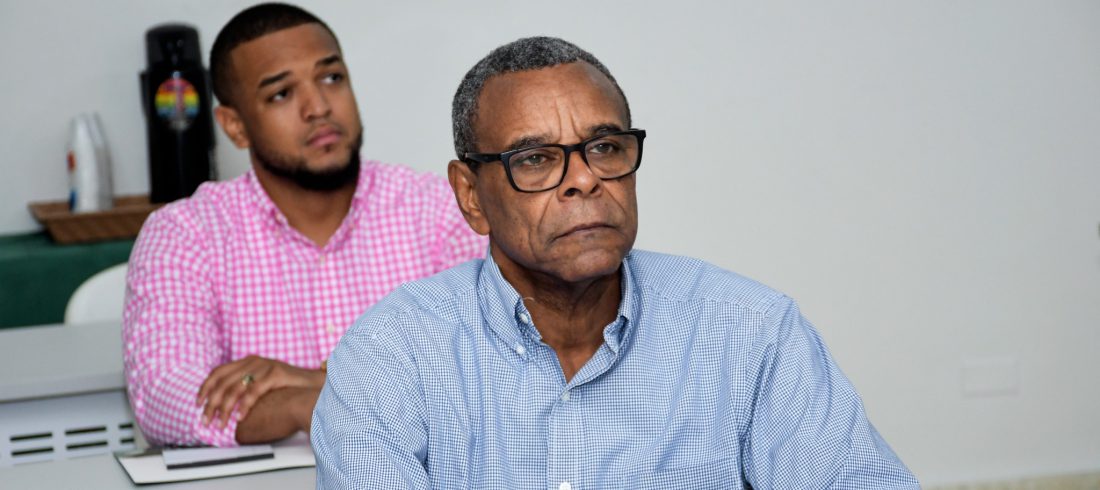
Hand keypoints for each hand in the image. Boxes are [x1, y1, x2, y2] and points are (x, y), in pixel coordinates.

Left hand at [196, 355, 323, 429]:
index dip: (205, 388)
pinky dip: (244, 405)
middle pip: (223, 382)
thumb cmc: (288, 389)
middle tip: (206, 420)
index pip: (218, 372)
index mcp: (247, 362)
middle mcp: (254, 362)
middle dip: (211, 404)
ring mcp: (265, 366)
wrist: (314, 386)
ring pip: (235, 387)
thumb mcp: (263, 384)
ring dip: (225, 408)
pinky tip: (240, 417)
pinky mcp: (276, 373)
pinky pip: (254, 391)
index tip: (198, 404)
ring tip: (221, 423)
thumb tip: (224, 406)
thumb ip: (246, 388)